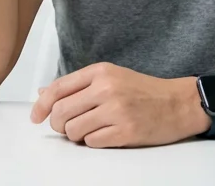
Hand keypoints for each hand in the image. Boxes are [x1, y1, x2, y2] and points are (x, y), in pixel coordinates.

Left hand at [29, 62, 208, 147]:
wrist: (179, 103)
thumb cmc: (144, 91)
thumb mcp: (111, 77)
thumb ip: (78, 85)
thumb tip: (43, 93)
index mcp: (100, 72)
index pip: (58, 88)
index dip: (41, 106)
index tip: (35, 117)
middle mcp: (106, 88)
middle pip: (61, 112)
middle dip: (59, 124)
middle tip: (67, 127)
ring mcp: (116, 110)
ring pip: (73, 130)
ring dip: (76, 135)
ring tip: (91, 130)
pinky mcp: (125, 131)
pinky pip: (92, 143)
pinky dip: (94, 142)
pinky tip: (106, 135)